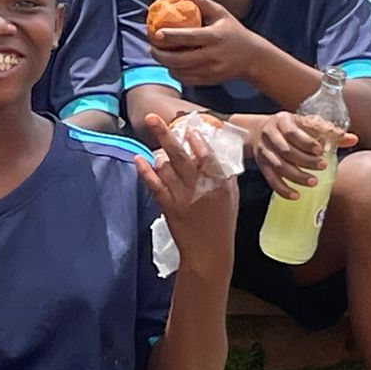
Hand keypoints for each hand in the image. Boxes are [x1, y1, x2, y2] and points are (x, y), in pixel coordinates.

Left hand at [137, 113, 238, 268]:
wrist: (208, 251)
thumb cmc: (222, 221)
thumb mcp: (231, 195)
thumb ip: (222, 173)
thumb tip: (210, 149)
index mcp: (218, 183)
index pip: (207, 156)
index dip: (197, 141)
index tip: (190, 131)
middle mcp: (198, 187)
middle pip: (180, 156)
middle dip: (165, 134)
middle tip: (152, 118)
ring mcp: (181, 196)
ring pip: (164, 167)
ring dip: (158, 154)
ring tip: (159, 150)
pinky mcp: (167, 206)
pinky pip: (153, 184)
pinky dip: (145, 170)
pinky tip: (139, 159)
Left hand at [145, 0, 266, 87]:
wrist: (253, 58)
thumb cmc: (234, 32)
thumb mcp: (222, 14)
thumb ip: (203, 3)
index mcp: (214, 37)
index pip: (188, 37)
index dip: (170, 36)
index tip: (155, 33)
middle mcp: (212, 55)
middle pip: (179, 59)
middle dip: (160, 55)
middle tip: (151, 47)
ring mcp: (210, 70)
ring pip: (180, 71)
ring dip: (165, 64)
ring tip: (158, 54)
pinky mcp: (209, 80)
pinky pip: (186, 79)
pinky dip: (175, 72)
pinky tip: (171, 65)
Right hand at [252, 110, 353, 197]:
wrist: (258, 132)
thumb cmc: (289, 127)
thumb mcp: (305, 124)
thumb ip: (329, 132)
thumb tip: (353, 139)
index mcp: (282, 121)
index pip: (292, 132)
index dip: (306, 142)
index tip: (320, 151)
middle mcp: (269, 135)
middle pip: (286, 151)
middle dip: (305, 161)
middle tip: (322, 166)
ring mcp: (264, 152)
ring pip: (279, 166)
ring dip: (296, 176)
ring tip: (313, 182)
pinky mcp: (262, 166)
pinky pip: (271, 180)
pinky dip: (282, 189)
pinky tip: (296, 195)